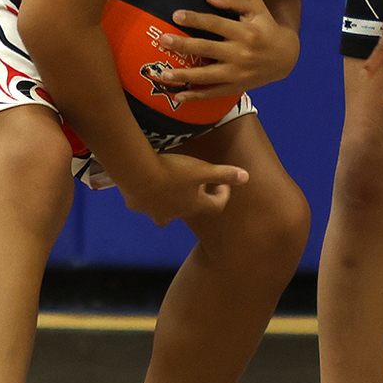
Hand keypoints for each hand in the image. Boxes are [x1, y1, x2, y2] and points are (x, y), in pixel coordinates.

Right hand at [117, 149, 247, 227]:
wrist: (137, 174)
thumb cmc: (174, 172)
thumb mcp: (201, 169)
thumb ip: (223, 173)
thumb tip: (246, 177)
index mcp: (195, 205)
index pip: (216, 206)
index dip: (223, 194)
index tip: (223, 182)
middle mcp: (175, 213)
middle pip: (191, 211)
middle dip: (196, 197)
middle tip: (197, 182)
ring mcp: (154, 211)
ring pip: (164, 214)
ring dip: (170, 202)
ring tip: (168, 187)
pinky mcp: (136, 204)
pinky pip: (143, 203)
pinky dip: (146, 197)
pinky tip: (143, 184)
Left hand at [142, 0, 297, 96]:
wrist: (286, 57)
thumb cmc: (267, 28)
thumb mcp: (257, 8)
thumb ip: (234, 0)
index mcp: (245, 32)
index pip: (216, 24)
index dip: (195, 19)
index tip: (176, 15)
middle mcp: (240, 54)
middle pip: (208, 49)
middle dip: (184, 45)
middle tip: (163, 40)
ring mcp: (237, 73)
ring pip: (207, 76)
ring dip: (184, 75)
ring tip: (163, 74)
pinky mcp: (236, 87)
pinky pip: (213, 93)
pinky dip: (195, 96)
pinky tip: (178, 96)